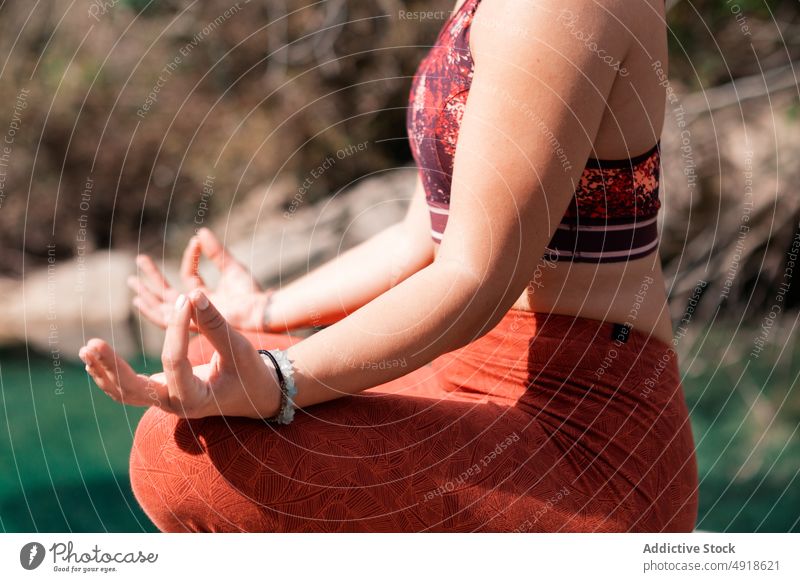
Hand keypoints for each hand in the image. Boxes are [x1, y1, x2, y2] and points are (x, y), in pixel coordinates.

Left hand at [79, 289, 281, 418]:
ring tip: (87, 348)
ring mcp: (166, 402)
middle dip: (111, 366)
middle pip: (132, 390)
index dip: (178, 327)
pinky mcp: (163, 393)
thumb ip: (215, 324)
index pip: (175, 361)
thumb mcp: (239, 348)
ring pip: (126, 392)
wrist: (258, 397)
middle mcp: (176, 405)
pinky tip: (95, 359)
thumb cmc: (251, 373)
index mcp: (197, 398)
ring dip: (104, 370)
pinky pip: (130, 389)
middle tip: (93, 343)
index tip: (184, 297)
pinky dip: (111, 375)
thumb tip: (194, 294)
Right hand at [128, 227, 271, 330]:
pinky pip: (166, 320)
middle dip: (152, 279)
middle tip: (139, 260)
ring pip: (162, 307)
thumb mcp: (231, 268)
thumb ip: (215, 252)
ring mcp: (193, 318)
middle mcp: (197, 308)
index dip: (189, 258)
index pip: (189, 277)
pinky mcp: (189, 325)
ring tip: (132, 281)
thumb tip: (200, 232)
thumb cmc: (251, 294)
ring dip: (147, 294)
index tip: (195, 242)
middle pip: (169, 294)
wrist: (258, 312)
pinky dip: (151, 310)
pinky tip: (139, 299)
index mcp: (207, 296)